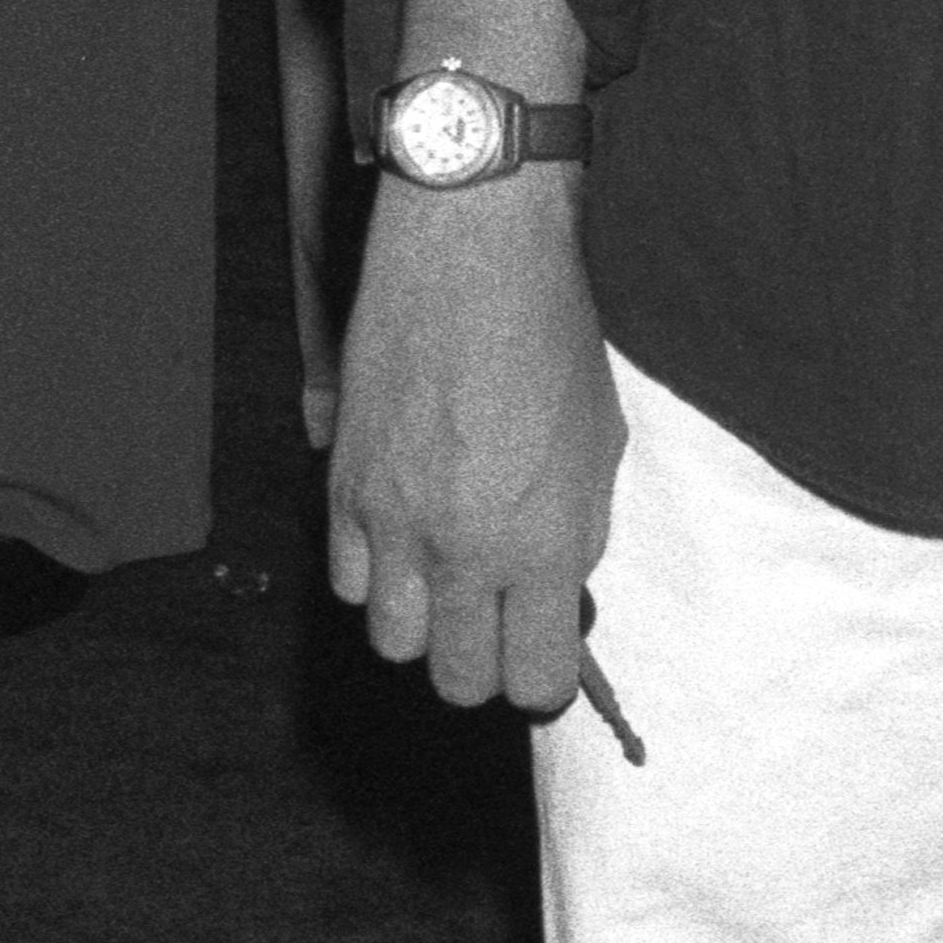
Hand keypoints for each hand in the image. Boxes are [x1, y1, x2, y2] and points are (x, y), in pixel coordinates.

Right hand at [326, 188, 622, 715]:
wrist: (472, 260)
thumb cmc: (553, 342)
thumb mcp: (598, 449)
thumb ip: (575, 536)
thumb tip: (555, 592)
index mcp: (543, 545)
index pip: (534, 681)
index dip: (544, 683)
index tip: (546, 663)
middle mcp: (464, 549)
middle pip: (457, 679)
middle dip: (483, 667)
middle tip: (498, 627)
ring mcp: (395, 523)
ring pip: (393, 640)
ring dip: (423, 626)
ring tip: (447, 584)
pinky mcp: (344, 488)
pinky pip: (348, 581)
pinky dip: (375, 577)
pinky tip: (402, 540)